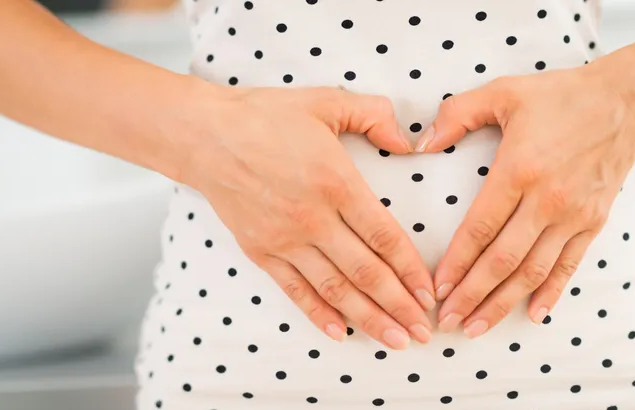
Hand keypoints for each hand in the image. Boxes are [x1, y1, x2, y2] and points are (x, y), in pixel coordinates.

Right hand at [182, 84, 436, 348]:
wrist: (205, 136)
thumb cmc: (264, 116)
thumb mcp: (326, 101)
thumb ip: (374, 116)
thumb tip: (408, 141)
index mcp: (336, 182)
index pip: (384, 236)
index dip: (411, 269)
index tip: (429, 293)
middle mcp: (313, 219)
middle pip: (366, 272)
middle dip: (399, 306)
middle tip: (424, 331)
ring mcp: (285, 240)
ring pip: (335, 289)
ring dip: (368, 318)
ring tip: (395, 341)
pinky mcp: (261, 251)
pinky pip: (295, 290)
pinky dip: (318, 313)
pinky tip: (339, 332)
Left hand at [415, 66, 634, 337]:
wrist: (624, 101)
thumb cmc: (559, 96)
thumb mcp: (502, 92)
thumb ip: (457, 114)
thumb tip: (420, 143)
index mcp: (519, 170)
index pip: (480, 227)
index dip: (457, 262)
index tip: (437, 288)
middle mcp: (547, 199)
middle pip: (503, 260)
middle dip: (473, 295)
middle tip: (448, 321)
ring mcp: (573, 215)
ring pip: (533, 271)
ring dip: (503, 303)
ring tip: (477, 327)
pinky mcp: (593, 222)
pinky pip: (569, 265)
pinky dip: (551, 292)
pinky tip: (533, 314)